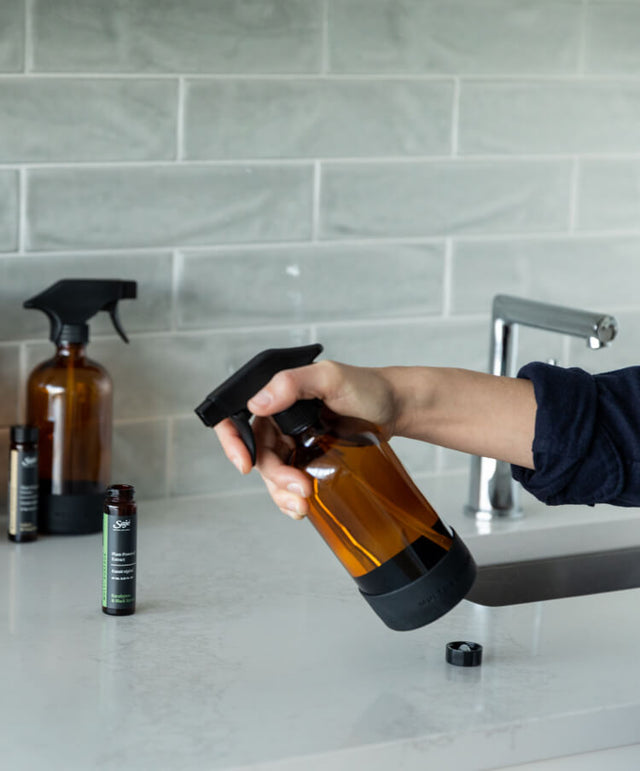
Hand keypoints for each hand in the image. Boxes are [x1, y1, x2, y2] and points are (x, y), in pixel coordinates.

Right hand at [214, 360, 399, 518]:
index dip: (233, 442)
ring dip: (282, 493)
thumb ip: (292, 383)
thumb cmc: (367, 387)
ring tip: (304, 504)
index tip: (245, 465)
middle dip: (275, 477)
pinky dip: (292, 498)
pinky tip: (304, 508)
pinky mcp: (309, 460)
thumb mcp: (330, 378)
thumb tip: (258, 402)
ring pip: (273, 473)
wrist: (396, 408)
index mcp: (277, 396)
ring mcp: (293, 442)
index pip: (237, 417)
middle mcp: (280, 419)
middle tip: (300, 488)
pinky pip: (290, 482)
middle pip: (258, 454)